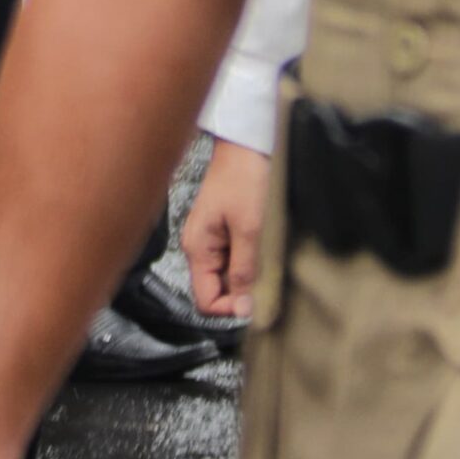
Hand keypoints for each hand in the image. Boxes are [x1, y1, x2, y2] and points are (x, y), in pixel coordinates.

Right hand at [180, 138, 271, 316]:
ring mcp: (206, 240)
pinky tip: (255, 248)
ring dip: (242, 276)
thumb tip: (243, 310)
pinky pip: (228, 261)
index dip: (229, 308)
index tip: (253, 300)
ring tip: (259, 257)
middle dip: (237, 293)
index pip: (206, 300)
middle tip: (262, 278)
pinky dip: (242, 263)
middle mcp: (197, 248)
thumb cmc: (242, 181)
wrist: (242, 148)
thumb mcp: (247, 229)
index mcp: (197, 249)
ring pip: (223, 277)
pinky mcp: (217, 232)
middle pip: (213, 290)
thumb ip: (243, 271)